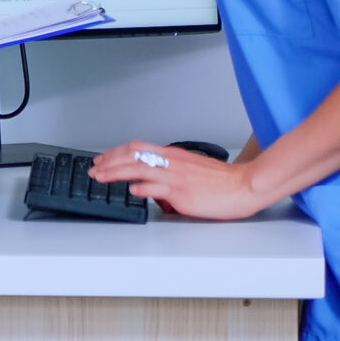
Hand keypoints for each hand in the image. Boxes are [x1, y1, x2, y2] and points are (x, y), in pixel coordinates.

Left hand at [89, 141, 268, 219]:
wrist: (245, 186)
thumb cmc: (222, 181)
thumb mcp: (191, 170)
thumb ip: (169, 173)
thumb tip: (149, 185)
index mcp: (173, 156)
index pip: (137, 147)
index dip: (115, 153)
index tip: (101, 159)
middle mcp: (172, 162)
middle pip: (132, 155)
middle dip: (108, 162)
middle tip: (94, 169)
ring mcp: (176, 177)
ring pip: (138, 169)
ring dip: (116, 173)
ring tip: (101, 178)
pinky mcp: (183, 193)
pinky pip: (157, 188)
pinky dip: (140, 188)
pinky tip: (131, 190)